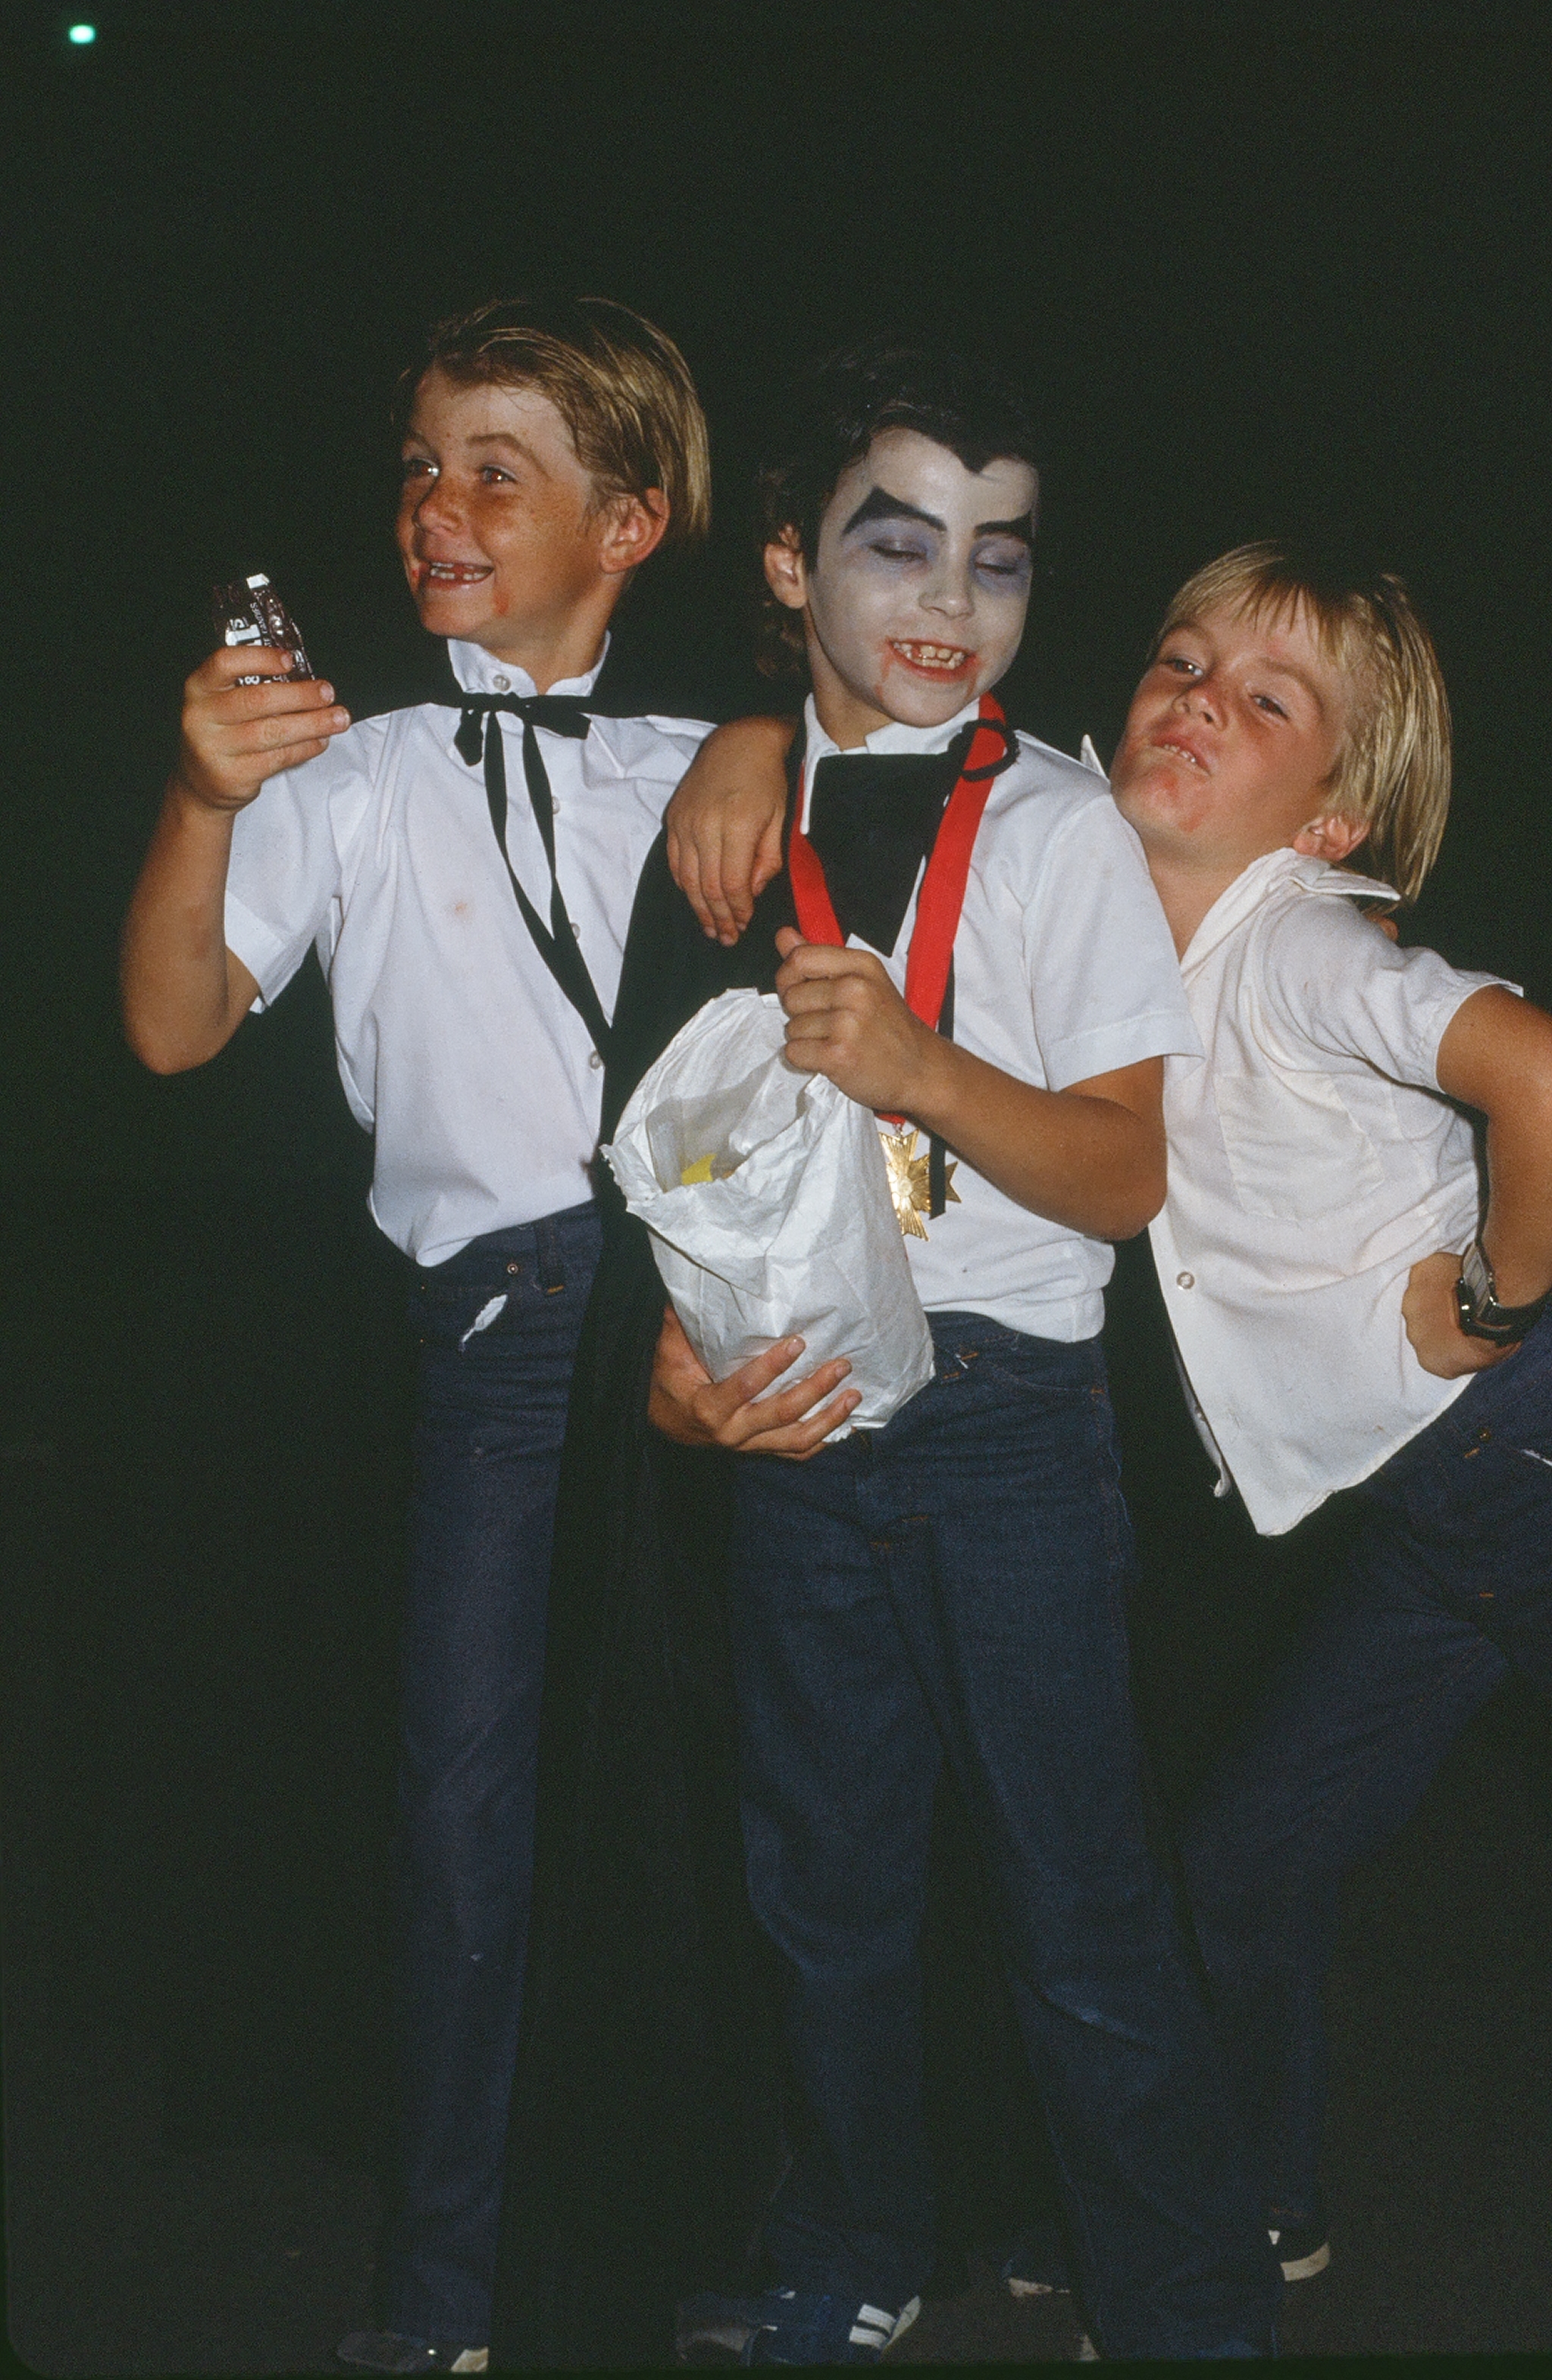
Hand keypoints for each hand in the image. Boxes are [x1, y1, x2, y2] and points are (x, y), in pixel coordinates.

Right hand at [171, 646, 350, 814]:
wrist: (200, 783)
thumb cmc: (223, 732)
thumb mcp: (223, 702)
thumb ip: (253, 686)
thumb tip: (305, 679)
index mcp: (200, 687)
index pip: (226, 663)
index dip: (260, 659)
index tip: (290, 660)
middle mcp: (201, 715)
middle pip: (257, 700)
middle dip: (300, 695)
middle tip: (327, 692)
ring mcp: (214, 748)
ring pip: (272, 732)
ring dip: (312, 724)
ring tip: (337, 718)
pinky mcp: (232, 775)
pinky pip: (278, 758)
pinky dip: (305, 748)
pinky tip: (320, 740)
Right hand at [647, 1305, 860, 1457]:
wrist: (664, 1423)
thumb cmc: (668, 1378)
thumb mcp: (669, 1348)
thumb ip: (682, 1320)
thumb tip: (698, 1280)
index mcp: (709, 1406)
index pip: (745, 1387)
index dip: (773, 1366)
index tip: (799, 1342)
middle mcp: (732, 1431)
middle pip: (782, 1413)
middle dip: (815, 1389)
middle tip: (841, 1364)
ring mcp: (749, 1445)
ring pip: (797, 1439)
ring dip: (829, 1418)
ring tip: (854, 1394)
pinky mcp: (760, 1449)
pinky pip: (796, 1452)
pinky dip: (824, 1439)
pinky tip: (846, 1424)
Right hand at [665, 716, 793, 944]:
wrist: (740, 741)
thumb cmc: (767, 780)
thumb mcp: (780, 819)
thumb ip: (767, 860)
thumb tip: (750, 893)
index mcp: (737, 826)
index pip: (733, 884)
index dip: (738, 911)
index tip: (744, 924)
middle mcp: (705, 826)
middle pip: (708, 887)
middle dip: (718, 917)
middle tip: (726, 938)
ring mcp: (685, 822)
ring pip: (687, 879)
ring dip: (698, 908)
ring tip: (710, 928)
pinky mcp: (674, 818)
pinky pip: (674, 862)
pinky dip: (684, 885)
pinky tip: (695, 898)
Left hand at [774, 927, 939, 1114]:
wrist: (921, 1070)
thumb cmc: (889, 1027)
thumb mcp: (864, 981)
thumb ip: (819, 958)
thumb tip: (784, 935)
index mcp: (861, 965)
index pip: (800, 958)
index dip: (789, 977)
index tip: (803, 991)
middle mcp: (855, 989)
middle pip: (791, 997)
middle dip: (801, 1014)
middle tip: (831, 1025)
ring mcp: (847, 1023)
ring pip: (791, 1028)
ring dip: (806, 1040)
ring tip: (836, 1042)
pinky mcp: (839, 1055)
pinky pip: (794, 1052)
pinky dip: (806, 1060)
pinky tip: (831, 1059)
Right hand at [1402, 1250, 1517, 1377]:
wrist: (1493, 1302)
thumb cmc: (1494, 1334)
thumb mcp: (1485, 1358)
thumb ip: (1465, 1354)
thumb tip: (1467, 1346)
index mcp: (1430, 1360)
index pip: (1434, 1353)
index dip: (1447, 1341)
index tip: (1460, 1332)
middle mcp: (1414, 1335)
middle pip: (1423, 1325)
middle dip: (1436, 1318)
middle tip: (1458, 1309)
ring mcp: (1412, 1303)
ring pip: (1420, 1298)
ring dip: (1433, 1295)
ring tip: (1456, 1288)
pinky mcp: (1417, 1275)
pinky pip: (1424, 1273)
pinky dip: (1435, 1272)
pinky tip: (1451, 1271)